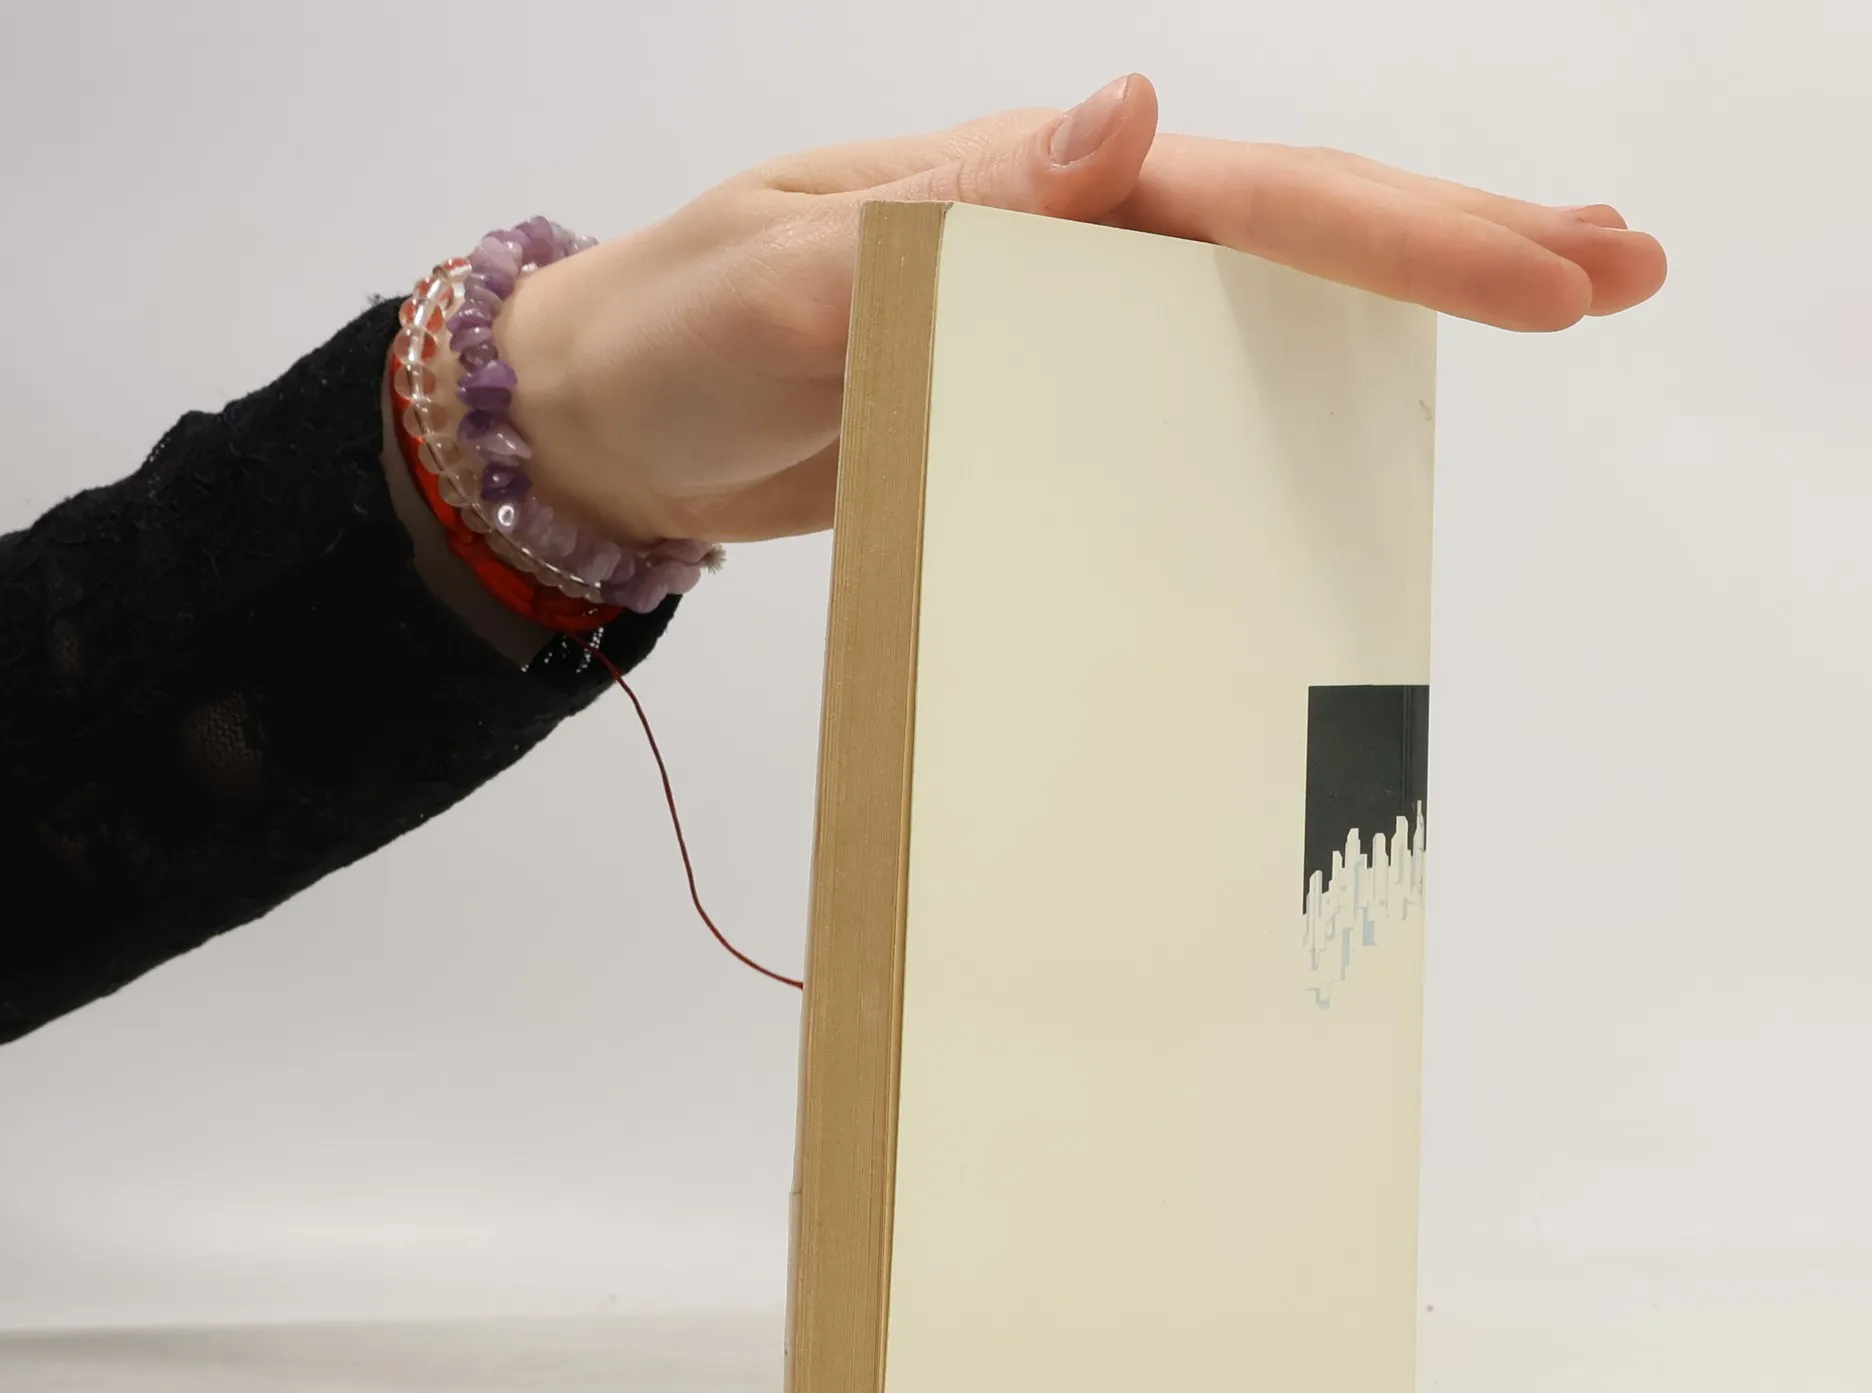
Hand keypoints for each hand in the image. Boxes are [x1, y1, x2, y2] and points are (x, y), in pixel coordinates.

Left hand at [496, 75, 1666, 548]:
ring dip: (1398, 315)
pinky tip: (1354, 422)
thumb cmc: (677, 333)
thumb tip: (1137, 122)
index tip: (1551, 268)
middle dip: (1459, 245)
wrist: (614, 427)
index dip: (1402, 232)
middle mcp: (1064, 246)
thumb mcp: (789, 269)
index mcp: (1027, 194)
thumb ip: (952, 214)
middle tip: (1620, 270)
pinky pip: (1179, 407)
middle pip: (1293, 232)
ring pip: (1257, 314)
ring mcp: (1059, 333)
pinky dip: (1278, 406)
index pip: (1246, 198)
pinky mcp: (1035, 414)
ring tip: (1546, 311)